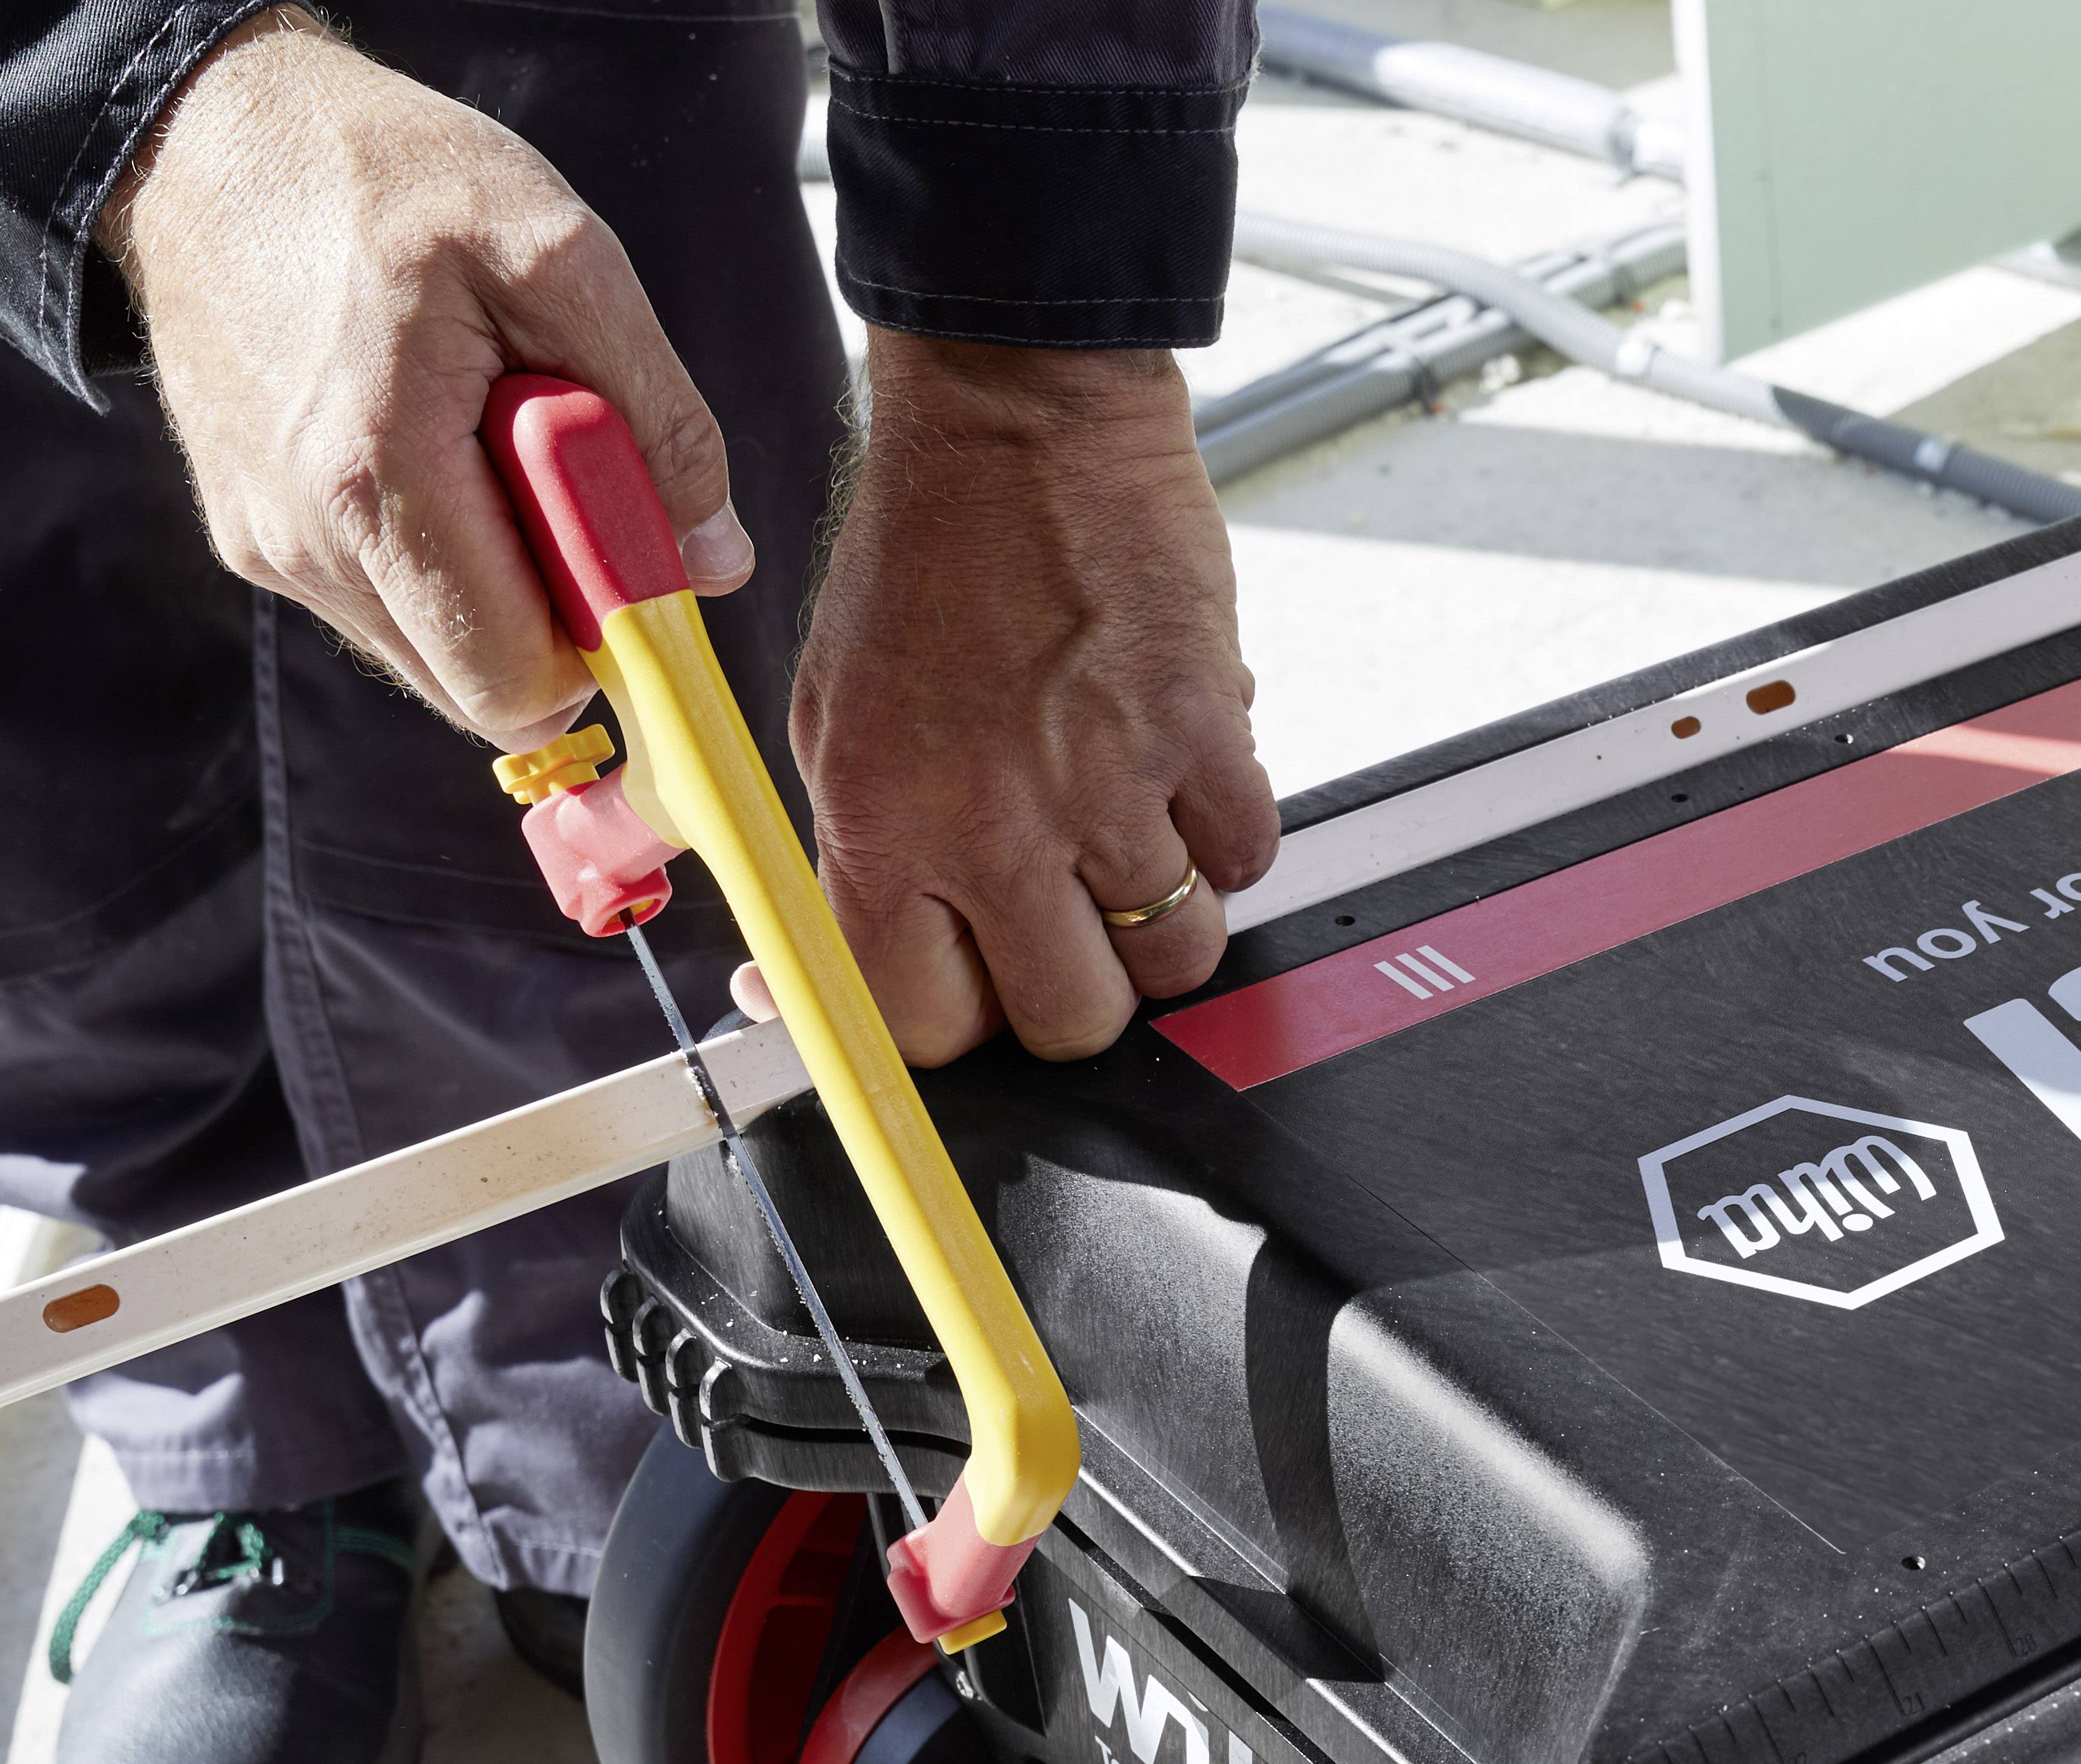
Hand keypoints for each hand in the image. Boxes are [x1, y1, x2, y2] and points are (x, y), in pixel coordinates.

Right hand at [106, 8, 749, 743]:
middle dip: (553, 608)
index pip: (514, 684)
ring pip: (433, 648)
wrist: (211, 131)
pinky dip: (436, 546)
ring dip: (494, 570)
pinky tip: (428, 435)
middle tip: (559, 473)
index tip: (629, 551)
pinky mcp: (252, 534)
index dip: (602, 645)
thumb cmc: (385, 173)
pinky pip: (384, 599)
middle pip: (480, 686)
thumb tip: (715, 563)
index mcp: (374, 482)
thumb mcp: (562, 255)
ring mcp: (268, 547)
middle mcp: (303, 543)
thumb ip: (660, 417)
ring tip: (482, 432)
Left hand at [789, 334, 1279, 1061]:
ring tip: (1133, 839)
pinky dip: (1226, 840)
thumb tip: (839, 988)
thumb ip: (852, 859)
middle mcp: (996, 822)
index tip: (982, 987)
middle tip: (1071, 921)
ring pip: (1178, 957)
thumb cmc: (922, 559)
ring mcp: (1111, 783)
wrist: (1015, 419)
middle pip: (1073, 1023)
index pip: (928, 1028)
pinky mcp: (1205, 733)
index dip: (965, 1022)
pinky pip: (1247, 861)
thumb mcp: (833, 718)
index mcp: (883, 824)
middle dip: (1082, 989)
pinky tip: (1184, 782)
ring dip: (1164, 917)